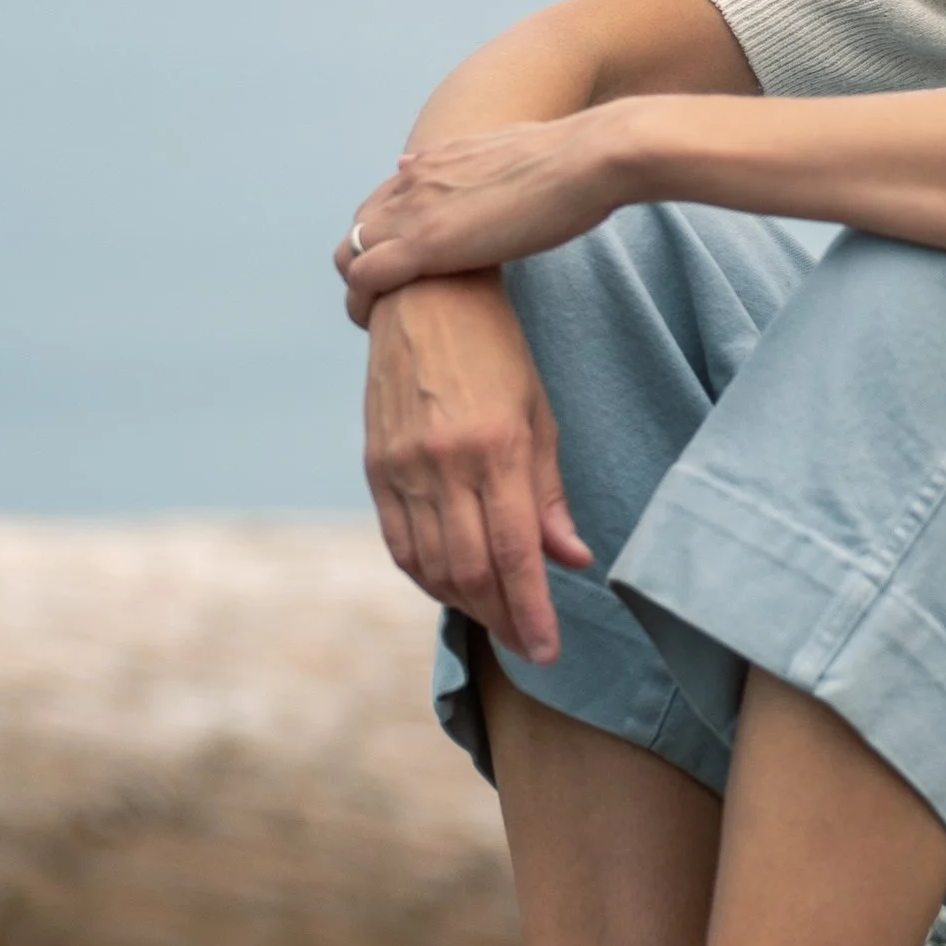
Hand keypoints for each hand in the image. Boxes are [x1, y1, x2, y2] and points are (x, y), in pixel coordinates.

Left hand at [339, 114, 629, 324]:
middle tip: (394, 301)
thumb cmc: (570, 159)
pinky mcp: (425, 245)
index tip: (407, 267)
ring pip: (348, 253)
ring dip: (357, 288)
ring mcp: (415, 212)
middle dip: (367, 263)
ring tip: (380, 319)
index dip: (388, 236)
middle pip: (359, 227)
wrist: (586, 160)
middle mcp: (414, 181)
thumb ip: (470, 161)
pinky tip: (380, 325)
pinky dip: (360, 302)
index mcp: (435, 162)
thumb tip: (426, 162)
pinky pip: (363, 278)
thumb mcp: (510, 150)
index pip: (383, 201)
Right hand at [362, 273, 591, 663]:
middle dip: (501, 617)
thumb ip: (549, 495)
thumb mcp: (539, 415)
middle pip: (469, 571)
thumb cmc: (496, 351)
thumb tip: (572, 560)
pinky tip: (451, 585)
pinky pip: (398, 542)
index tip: (547, 650)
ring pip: (430, 565)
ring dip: (465, 603)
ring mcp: (401, 466)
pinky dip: (425, 575)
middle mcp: (443, 463)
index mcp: (495, 447)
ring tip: (497, 616)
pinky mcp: (374, 464)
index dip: (530, 611)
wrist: (424, 295)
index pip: (515, 553)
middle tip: (527, 640)